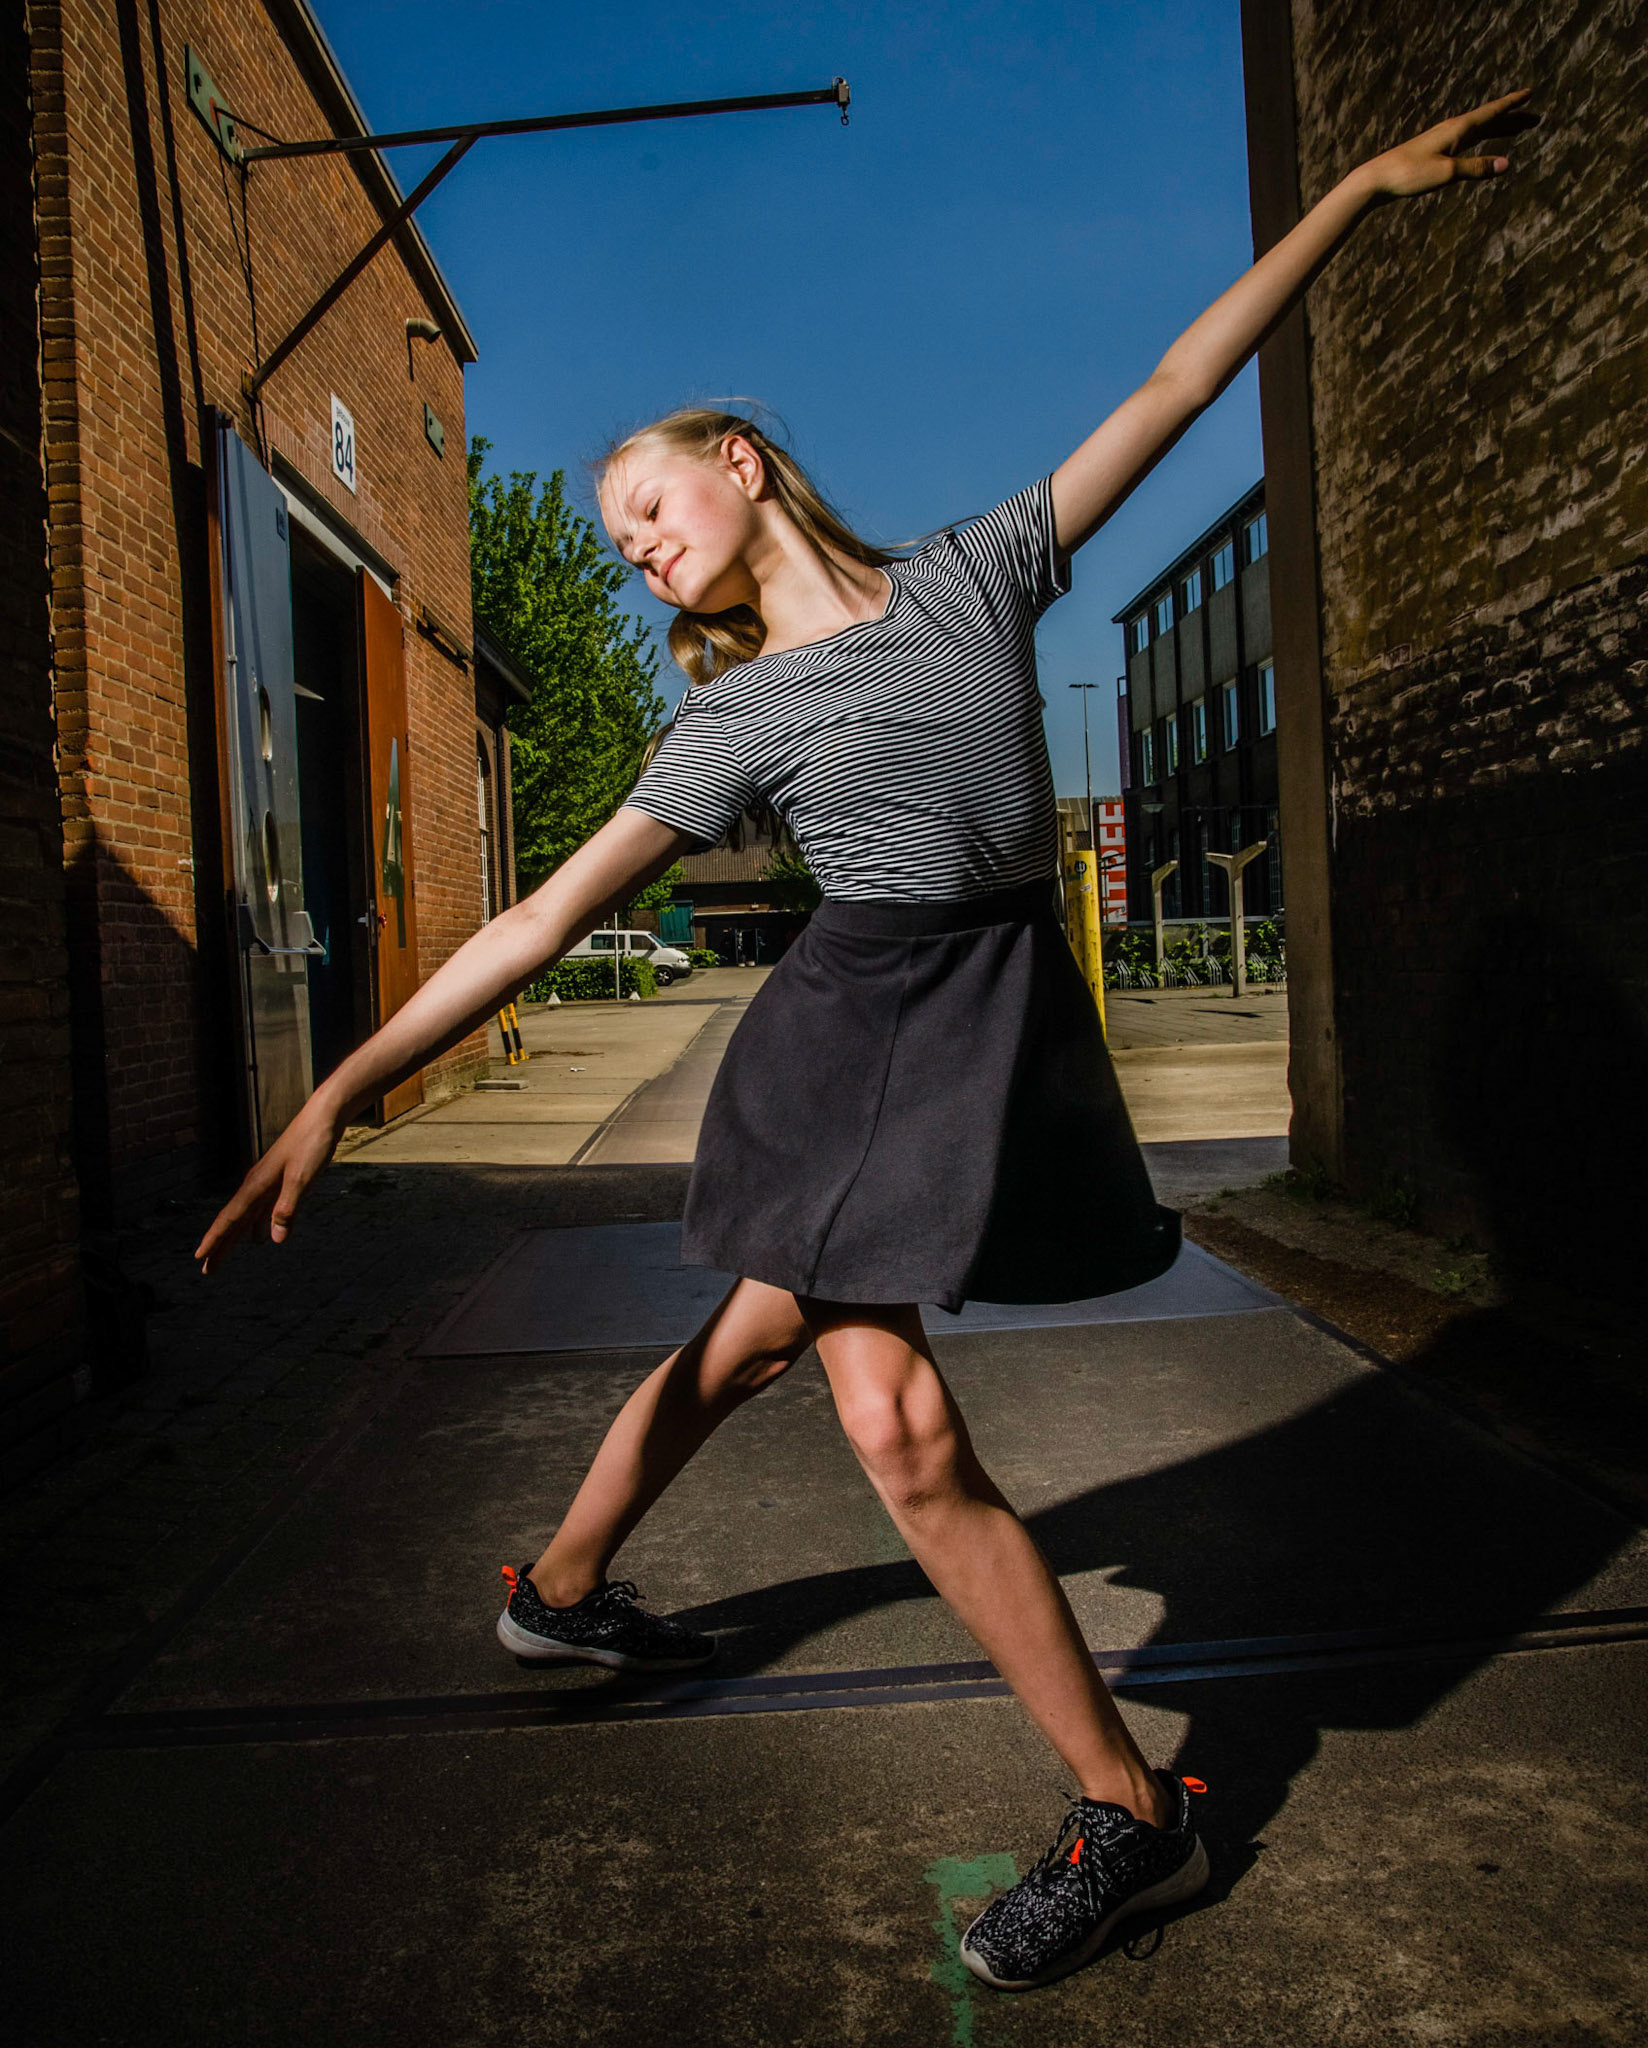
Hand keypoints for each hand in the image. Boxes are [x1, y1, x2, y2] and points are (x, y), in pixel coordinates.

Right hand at [194, 1091, 345, 1273]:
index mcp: (256, 1185)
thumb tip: (274, 1239)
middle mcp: (256, 1185)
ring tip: (224, 1257)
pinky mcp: (279, 1181)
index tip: (199, 1258)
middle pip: (233, 1222)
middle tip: (207, 1270)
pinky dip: (256, 1225)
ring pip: (245, 1217)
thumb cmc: (312, 1145)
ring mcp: (266, 1183)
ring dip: (235, 1238)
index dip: (215, 1239)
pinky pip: (261, 1209)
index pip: (230, 1219)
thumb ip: (288, 1208)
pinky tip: (258, 1237)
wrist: (323, 1117)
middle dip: (220, 1246)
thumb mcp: (303, 1179)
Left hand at [1364, 90, 1537, 201]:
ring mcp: (1443, 140)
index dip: (1512, 104)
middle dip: (1512, 119)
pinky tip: (1482, 146)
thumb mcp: (1447, 173)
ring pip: (1478, 131)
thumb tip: (1506, 165)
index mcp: (1458, 129)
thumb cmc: (1410, 174)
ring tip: (1517, 130)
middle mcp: (1452, 130)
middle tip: (1534, 118)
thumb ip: (1476, 168)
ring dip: (1498, 130)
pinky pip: (1466, 143)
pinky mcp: (1435, 153)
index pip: (1491, 112)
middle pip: (1489, 121)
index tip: (1530, 92)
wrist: (1377, 179)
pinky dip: (1481, 142)